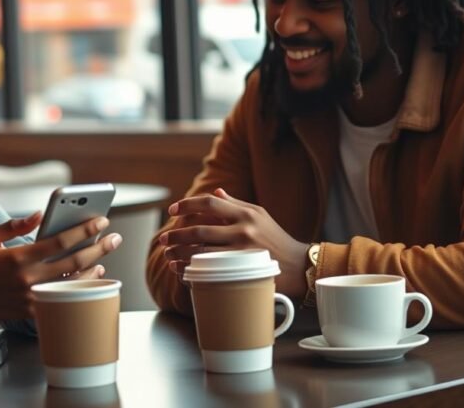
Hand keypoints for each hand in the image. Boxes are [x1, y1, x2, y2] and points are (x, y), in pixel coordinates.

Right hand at [0, 212, 121, 333]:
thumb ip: (13, 224)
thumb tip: (38, 214)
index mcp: (18, 257)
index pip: (60, 241)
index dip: (84, 230)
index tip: (101, 221)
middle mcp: (28, 278)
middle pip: (74, 262)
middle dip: (99, 248)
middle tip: (114, 239)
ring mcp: (31, 297)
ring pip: (72, 283)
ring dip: (92, 271)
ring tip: (103, 260)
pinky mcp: (31, 311)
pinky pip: (61, 299)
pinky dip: (77, 289)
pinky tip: (86, 280)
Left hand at [159, 188, 306, 297]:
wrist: (300, 266)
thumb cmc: (277, 239)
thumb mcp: (260, 216)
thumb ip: (236, 204)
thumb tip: (216, 191)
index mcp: (246, 213)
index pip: (210, 202)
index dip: (187, 205)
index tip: (172, 211)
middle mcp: (244, 230)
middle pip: (199, 229)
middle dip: (176, 234)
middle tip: (163, 238)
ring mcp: (243, 252)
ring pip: (201, 252)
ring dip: (179, 254)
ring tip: (168, 255)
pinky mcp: (243, 272)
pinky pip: (211, 271)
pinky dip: (192, 270)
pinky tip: (181, 271)